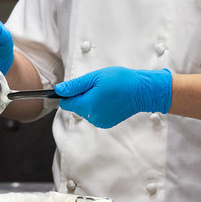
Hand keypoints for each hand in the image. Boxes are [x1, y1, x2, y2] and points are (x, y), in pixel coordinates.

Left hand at [55, 67, 172, 127]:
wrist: (142, 91)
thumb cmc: (120, 81)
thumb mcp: (95, 78)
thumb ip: (75, 85)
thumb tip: (59, 90)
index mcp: (87, 105)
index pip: (66, 103)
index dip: (68, 93)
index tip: (75, 86)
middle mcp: (92, 117)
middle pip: (76, 107)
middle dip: (81, 96)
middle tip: (96, 86)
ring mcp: (99, 122)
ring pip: (86, 111)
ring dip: (90, 102)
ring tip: (104, 92)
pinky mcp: (106, 123)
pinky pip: (95, 115)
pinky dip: (98, 107)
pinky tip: (109, 99)